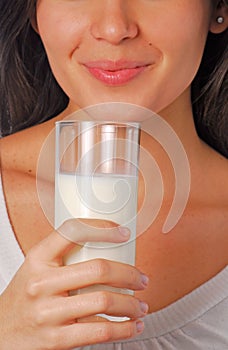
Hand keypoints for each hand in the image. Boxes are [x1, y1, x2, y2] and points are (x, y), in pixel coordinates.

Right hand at [0, 219, 148, 349]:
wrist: (1, 332)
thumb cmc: (26, 296)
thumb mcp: (36, 268)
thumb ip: (64, 258)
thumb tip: (107, 248)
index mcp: (37, 258)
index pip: (72, 231)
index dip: (103, 228)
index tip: (123, 232)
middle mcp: (41, 283)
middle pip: (99, 270)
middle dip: (130, 274)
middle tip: (142, 279)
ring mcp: (48, 312)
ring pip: (104, 301)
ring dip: (132, 304)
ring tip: (142, 306)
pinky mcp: (56, 340)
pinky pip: (100, 331)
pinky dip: (124, 329)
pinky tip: (132, 326)